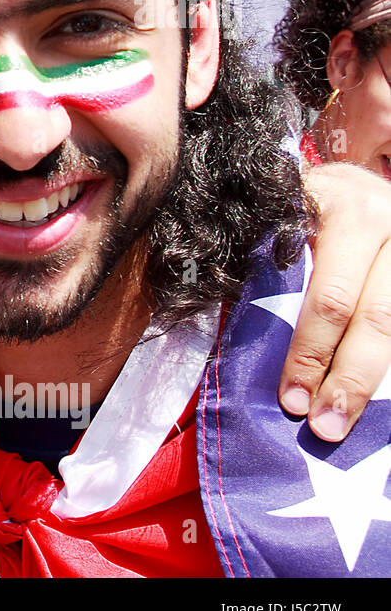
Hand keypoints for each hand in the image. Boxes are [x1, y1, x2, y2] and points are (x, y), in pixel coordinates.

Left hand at [285, 162, 390, 440]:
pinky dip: (390, 367)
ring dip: (371, 381)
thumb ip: (267, 268)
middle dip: (348, 380)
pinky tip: (377, 398)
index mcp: (346, 212)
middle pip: (375, 318)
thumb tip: (236, 338)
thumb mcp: (278, 221)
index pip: (329, 297)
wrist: (350, 182)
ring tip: (345, 421)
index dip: (309, 352)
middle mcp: (389, 223)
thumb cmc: (297, 209)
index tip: (291, 399)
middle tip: (322, 428)